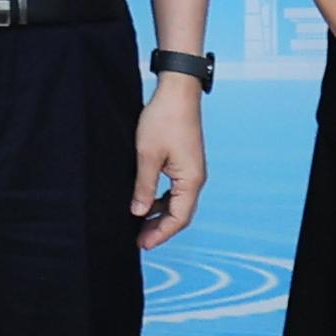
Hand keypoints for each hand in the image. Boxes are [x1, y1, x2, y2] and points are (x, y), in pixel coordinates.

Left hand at [130, 75, 205, 248]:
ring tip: (140, 225)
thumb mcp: (147, 155)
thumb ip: (144, 187)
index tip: (142, 245)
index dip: (160, 234)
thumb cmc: (163, 119)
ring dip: (160, 215)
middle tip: (139, 241)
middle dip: (160, 229)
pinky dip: (162, 200)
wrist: (177, 91)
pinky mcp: (185, 162)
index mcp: (191, 180)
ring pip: (177, 202)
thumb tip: (139, 213)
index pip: (178, 218)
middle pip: (180, 214)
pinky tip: (146, 202)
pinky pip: (175, 189)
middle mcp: (196, 178)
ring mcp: (192, 170)